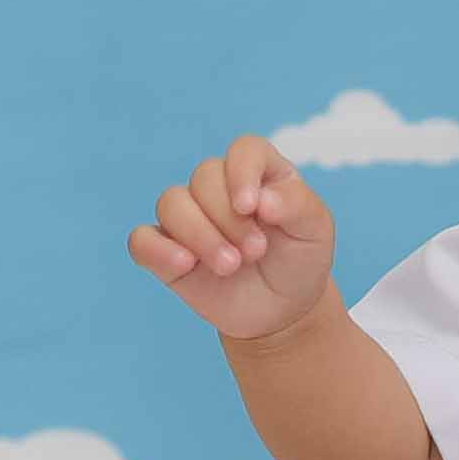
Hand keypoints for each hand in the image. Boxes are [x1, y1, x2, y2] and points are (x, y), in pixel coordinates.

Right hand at [131, 132, 340, 343]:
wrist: (282, 309)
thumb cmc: (299, 260)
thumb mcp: (316, 231)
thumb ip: (297, 205)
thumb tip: (262, 198)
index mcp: (259, 172)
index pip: (243, 150)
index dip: (241, 172)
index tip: (251, 207)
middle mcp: (219, 187)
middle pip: (203, 178)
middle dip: (228, 219)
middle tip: (254, 252)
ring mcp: (190, 216)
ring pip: (171, 203)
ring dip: (199, 236)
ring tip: (229, 267)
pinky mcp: (166, 249)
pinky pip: (142, 240)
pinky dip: (159, 251)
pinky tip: (185, 266)